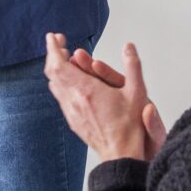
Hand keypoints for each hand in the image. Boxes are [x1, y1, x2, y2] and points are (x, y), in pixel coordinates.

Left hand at [44, 33, 148, 162]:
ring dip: (56, 68)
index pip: (59, 63)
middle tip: (60, 44)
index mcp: (86, 89)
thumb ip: (133, 66)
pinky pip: (59, 96)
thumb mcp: (138, 93)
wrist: (120, 153)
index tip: (53, 37)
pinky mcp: (71, 119)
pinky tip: (70, 80)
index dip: (53, 48)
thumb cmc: (130, 126)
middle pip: (52, 71)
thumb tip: (129, 47)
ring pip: (54, 84)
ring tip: (65, 59)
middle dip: (54, 54)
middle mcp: (73, 99)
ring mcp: (70, 110)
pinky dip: (60, 82)